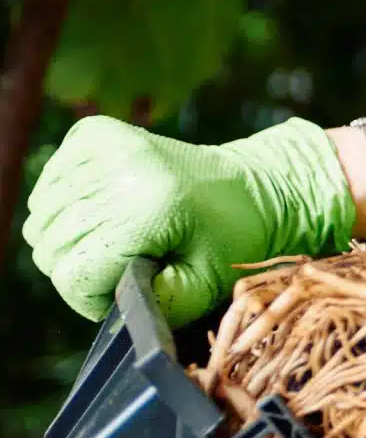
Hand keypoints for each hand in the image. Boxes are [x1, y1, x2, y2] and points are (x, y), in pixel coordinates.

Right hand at [24, 116, 355, 324]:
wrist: (251, 184)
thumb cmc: (231, 237)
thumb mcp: (205, 284)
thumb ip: (158, 305)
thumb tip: (110, 301)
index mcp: (149, 209)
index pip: (74, 276)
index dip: (95, 297)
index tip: (125, 287)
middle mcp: (121, 170)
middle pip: (53, 249)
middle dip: (84, 269)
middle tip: (126, 262)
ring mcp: (105, 146)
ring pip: (42, 221)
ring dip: (72, 239)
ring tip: (118, 236)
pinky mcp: (93, 133)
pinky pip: (47, 188)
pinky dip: (66, 204)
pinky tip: (106, 208)